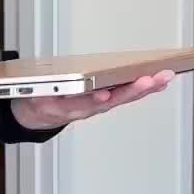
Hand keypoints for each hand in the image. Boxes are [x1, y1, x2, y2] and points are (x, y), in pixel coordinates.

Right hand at [11, 70, 174, 131]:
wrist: (40, 115)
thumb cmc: (40, 101)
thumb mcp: (33, 96)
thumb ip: (45, 92)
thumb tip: (51, 87)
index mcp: (64, 106)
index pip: (78, 104)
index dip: (92, 100)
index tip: (104, 95)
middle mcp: (85, 108)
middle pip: (110, 100)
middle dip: (130, 90)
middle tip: (146, 81)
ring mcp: (97, 106)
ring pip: (123, 98)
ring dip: (143, 89)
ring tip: (161, 79)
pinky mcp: (105, 102)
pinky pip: (126, 97)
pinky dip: (143, 90)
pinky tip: (157, 83)